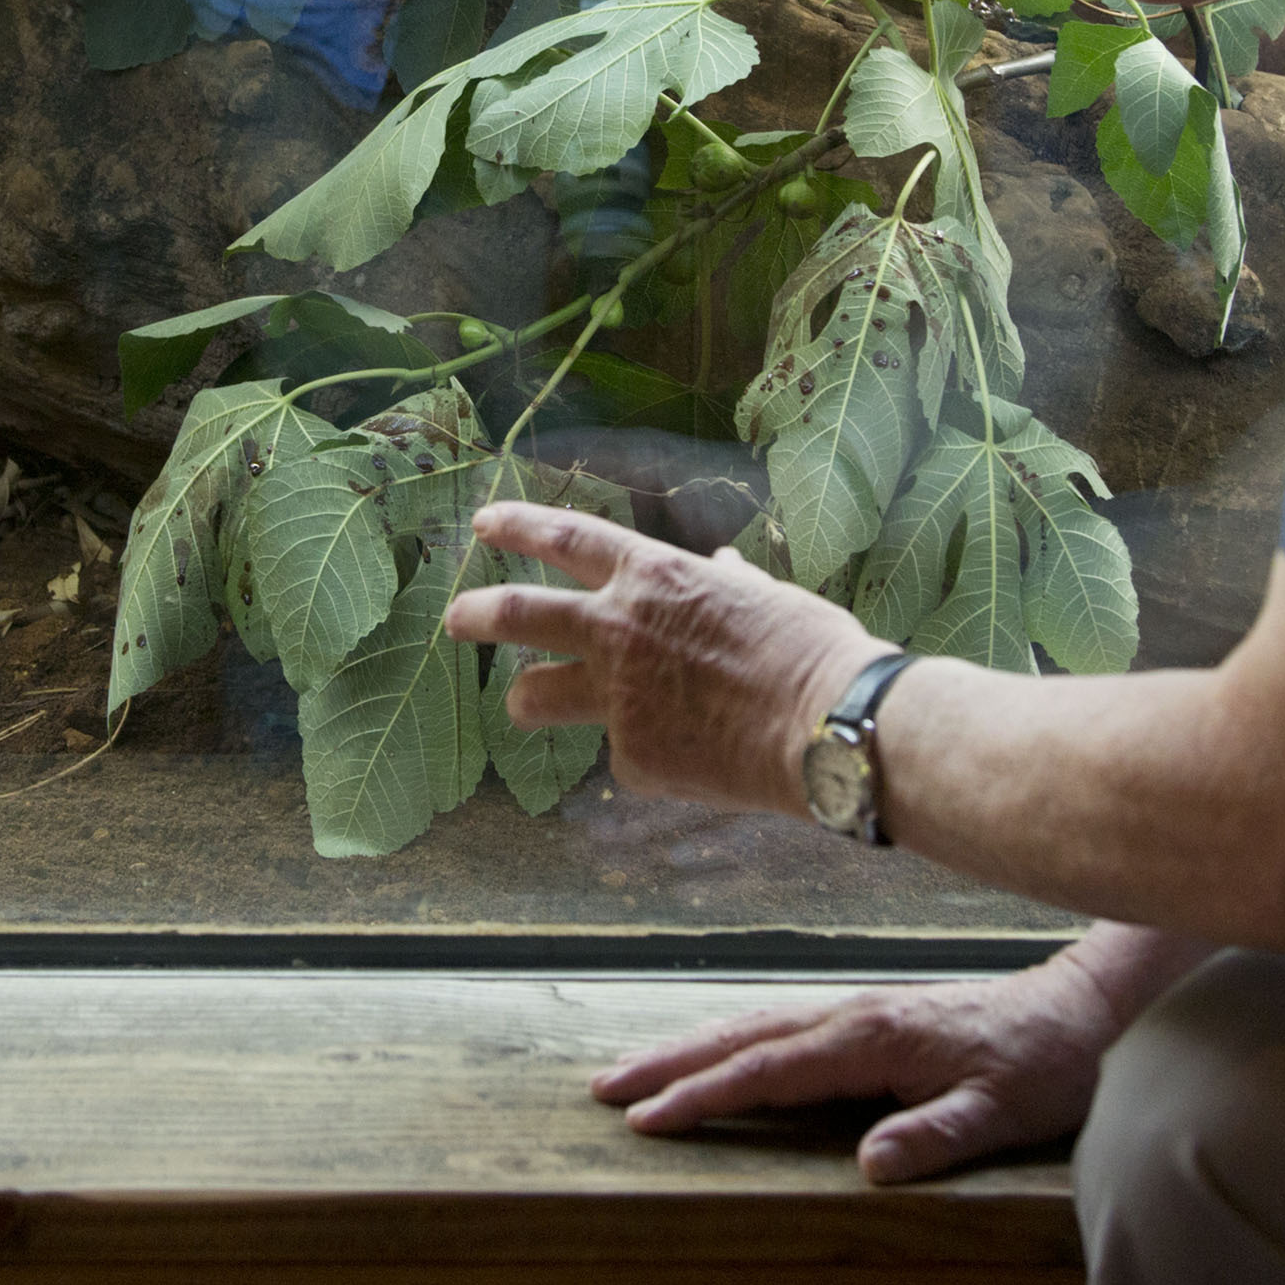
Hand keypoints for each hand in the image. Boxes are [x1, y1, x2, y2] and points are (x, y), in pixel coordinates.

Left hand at [443, 503, 888, 817]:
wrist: (829, 726)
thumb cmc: (813, 650)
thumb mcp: (768, 597)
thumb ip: (727, 583)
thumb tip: (725, 566)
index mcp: (652, 576)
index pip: (564, 537)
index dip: (519, 527)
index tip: (485, 524)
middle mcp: (618, 629)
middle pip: (522, 615)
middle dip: (479, 614)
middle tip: (455, 618)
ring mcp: (618, 697)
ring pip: (537, 695)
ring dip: (525, 698)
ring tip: (519, 705)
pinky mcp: (633, 757)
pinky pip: (622, 754)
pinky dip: (646, 752)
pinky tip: (687, 760)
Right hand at [596, 955, 1132, 1184]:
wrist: (1072, 1008)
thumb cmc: (1040, 1065)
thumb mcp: (1005, 1112)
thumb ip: (937, 1137)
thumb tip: (868, 1167)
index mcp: (872, 1040)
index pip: (770, 1071)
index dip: (705, 1097)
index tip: (649, 1119)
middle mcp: (849, 1016)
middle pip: (741, 1038)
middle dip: (670, 1064)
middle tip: (604, 1088)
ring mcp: (852, 1011)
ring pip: (752, 1026)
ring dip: (688, 1047)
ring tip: (632, 1070)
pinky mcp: (860, 1017)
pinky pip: (776, 1025)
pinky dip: (727, 1038)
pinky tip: (709, 1052)